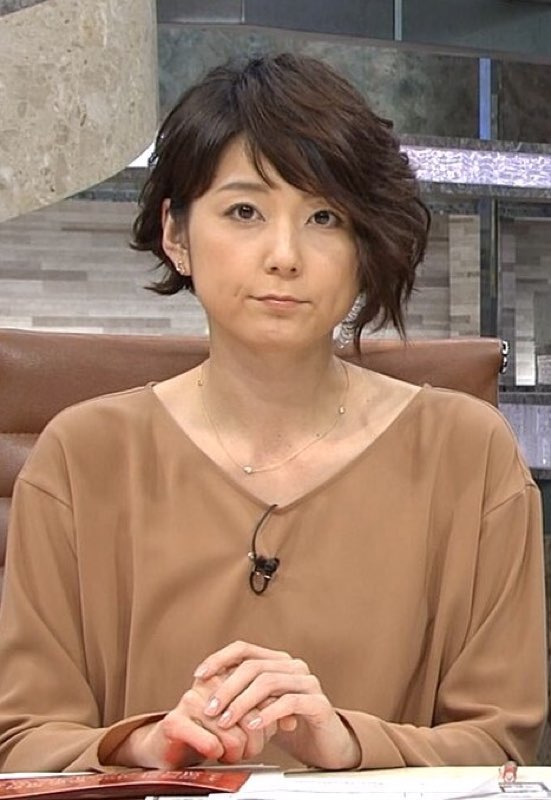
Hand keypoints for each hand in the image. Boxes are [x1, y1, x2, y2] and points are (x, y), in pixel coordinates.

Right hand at [109, 671, 276, 767]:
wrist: (170, 744)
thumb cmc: (209, 730)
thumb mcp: (242, 718)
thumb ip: (265, 712)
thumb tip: (291, 718)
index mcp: (226, 676)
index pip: (261, 695)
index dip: (267, 719)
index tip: (264, 732)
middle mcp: (208, 684)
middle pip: (250, 716)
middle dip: (254, 741)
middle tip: (248, 750)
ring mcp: (191, 701)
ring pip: (233, 734)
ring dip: (236, 752)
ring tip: (230, 753)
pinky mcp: (175, 721)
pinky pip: (211, 743)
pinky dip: (217, 753)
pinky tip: (213, 752)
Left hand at [194, 641, 360, 769]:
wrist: (323, 746)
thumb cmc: (287, 725)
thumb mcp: (258, 707)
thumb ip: (238, 695)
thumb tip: (202, 688)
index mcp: (277, 661)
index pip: (244, 649)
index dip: (219, 658)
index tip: (199, 675)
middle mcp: (293, 666)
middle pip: (253, 666)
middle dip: (226, 687)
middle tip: (210, 709)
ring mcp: (307, 682)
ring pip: (268, 681)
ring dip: (242, 702)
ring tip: (226, 721)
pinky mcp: (318, 702)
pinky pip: (290, 702)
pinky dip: (268, 713)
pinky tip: (254, 726)